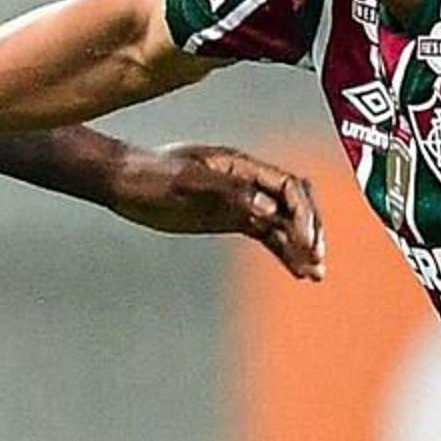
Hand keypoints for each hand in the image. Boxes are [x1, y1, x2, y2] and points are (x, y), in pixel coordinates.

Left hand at [102, 143, 326, 280]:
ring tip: (315, 274)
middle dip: (310, 231)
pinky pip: (266, 236)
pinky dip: (283, 252)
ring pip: (283, 224)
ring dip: (301, 246)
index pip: (288, 188)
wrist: (123, 181)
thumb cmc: (151, 174)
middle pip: (295, 205)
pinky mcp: (229, 219)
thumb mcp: (186, 180)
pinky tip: (296, 271)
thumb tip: (268, 210)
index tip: (306, 242)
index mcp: (242, 166)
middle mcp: (248, 182)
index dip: (304, 214)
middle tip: (317, 261)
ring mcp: (240, 202)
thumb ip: (228, 192)